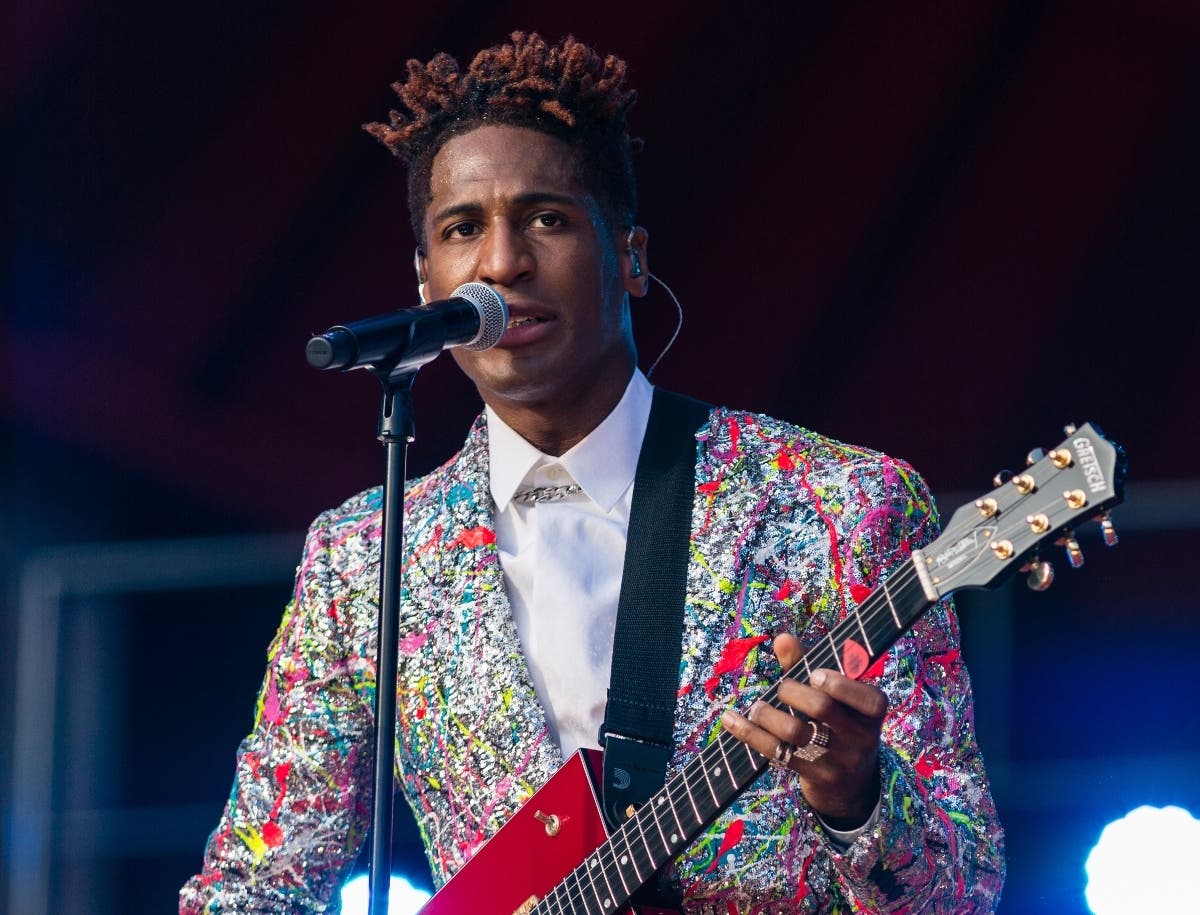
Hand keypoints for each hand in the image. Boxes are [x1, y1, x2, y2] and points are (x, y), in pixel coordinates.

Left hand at [721, 633, 886, 828]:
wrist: (849, 783)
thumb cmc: (837, 722)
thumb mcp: (834, 696)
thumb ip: (808, 665)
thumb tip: (782, 638)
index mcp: (873, 711)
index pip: (868, 698)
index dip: (840, 684)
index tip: (814, 674)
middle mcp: (862, 738)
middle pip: (822, 708)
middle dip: (792, 692)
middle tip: (781, 688)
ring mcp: (839, 761)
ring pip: (795, 732)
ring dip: (767, 714)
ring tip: (756, 707)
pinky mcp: (815, 777)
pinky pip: (777, 753)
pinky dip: (750, 733)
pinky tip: (731, 720)